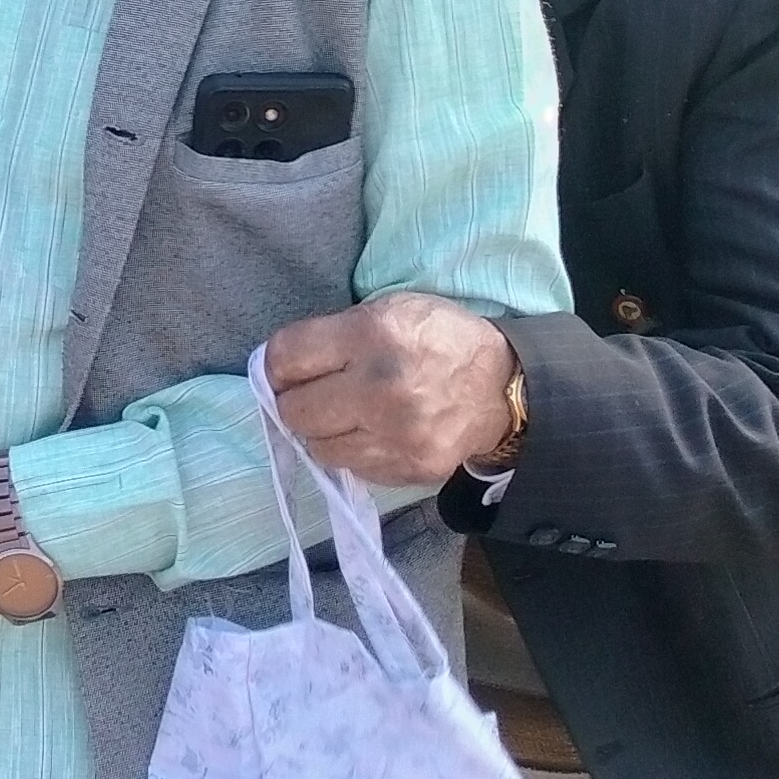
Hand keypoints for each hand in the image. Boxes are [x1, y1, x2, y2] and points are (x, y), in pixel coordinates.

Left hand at [261, 294, 521, 484]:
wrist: (502, 388)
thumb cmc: (437, 340)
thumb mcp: (390, 309)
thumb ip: (332, 334)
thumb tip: (277, 367)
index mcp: (372, 335)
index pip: (285, 357)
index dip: (277, 364)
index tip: (287, 369)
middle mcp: (379, 388)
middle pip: (294, 410)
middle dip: (296, 401)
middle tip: (315, 394)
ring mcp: (395, 435)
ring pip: (317, 447)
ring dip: (324, 431)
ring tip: (347, 414)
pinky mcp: (407, 468)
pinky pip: (351, 468)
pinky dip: (353, 451)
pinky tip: (373, 432)